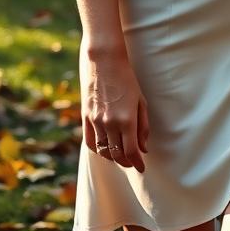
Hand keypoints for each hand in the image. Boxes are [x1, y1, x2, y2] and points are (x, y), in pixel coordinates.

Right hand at [81, 45, 149, 172]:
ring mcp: (95, 122)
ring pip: (103, 151)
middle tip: (134, 163)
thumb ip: (143, 126)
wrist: (104, 62)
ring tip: (122, 158)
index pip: (131, 151)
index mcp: (127, 120)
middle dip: (127, 162)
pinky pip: (90, 142)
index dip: (137, 163)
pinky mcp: (85, 118)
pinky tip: (106, 150)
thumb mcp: (141, 101)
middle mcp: (109, 124)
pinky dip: (98, 150)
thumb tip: (144, 148)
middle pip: (117, 154)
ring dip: (113, 158)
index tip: (143, 168)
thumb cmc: (127, 79)